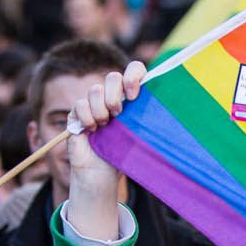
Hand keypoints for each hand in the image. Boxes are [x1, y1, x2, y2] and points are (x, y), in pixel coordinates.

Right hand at [66, 60, 145, 188]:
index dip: (133, 75)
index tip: (134, 95)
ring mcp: (94, 104)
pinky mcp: (77, 114)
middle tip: (118, 114)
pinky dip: (87, 118)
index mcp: (130, 98)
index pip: (134, 70)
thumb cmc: (125, 155)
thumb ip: (147, 117)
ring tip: (105, 126)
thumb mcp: (140, 135)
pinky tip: (93, 130)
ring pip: (94, 90)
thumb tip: (167, 104)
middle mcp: (112, 97)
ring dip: (101, 110)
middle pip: (112, 77)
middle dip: (115, 95)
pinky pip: (79, 104)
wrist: (102, 174)